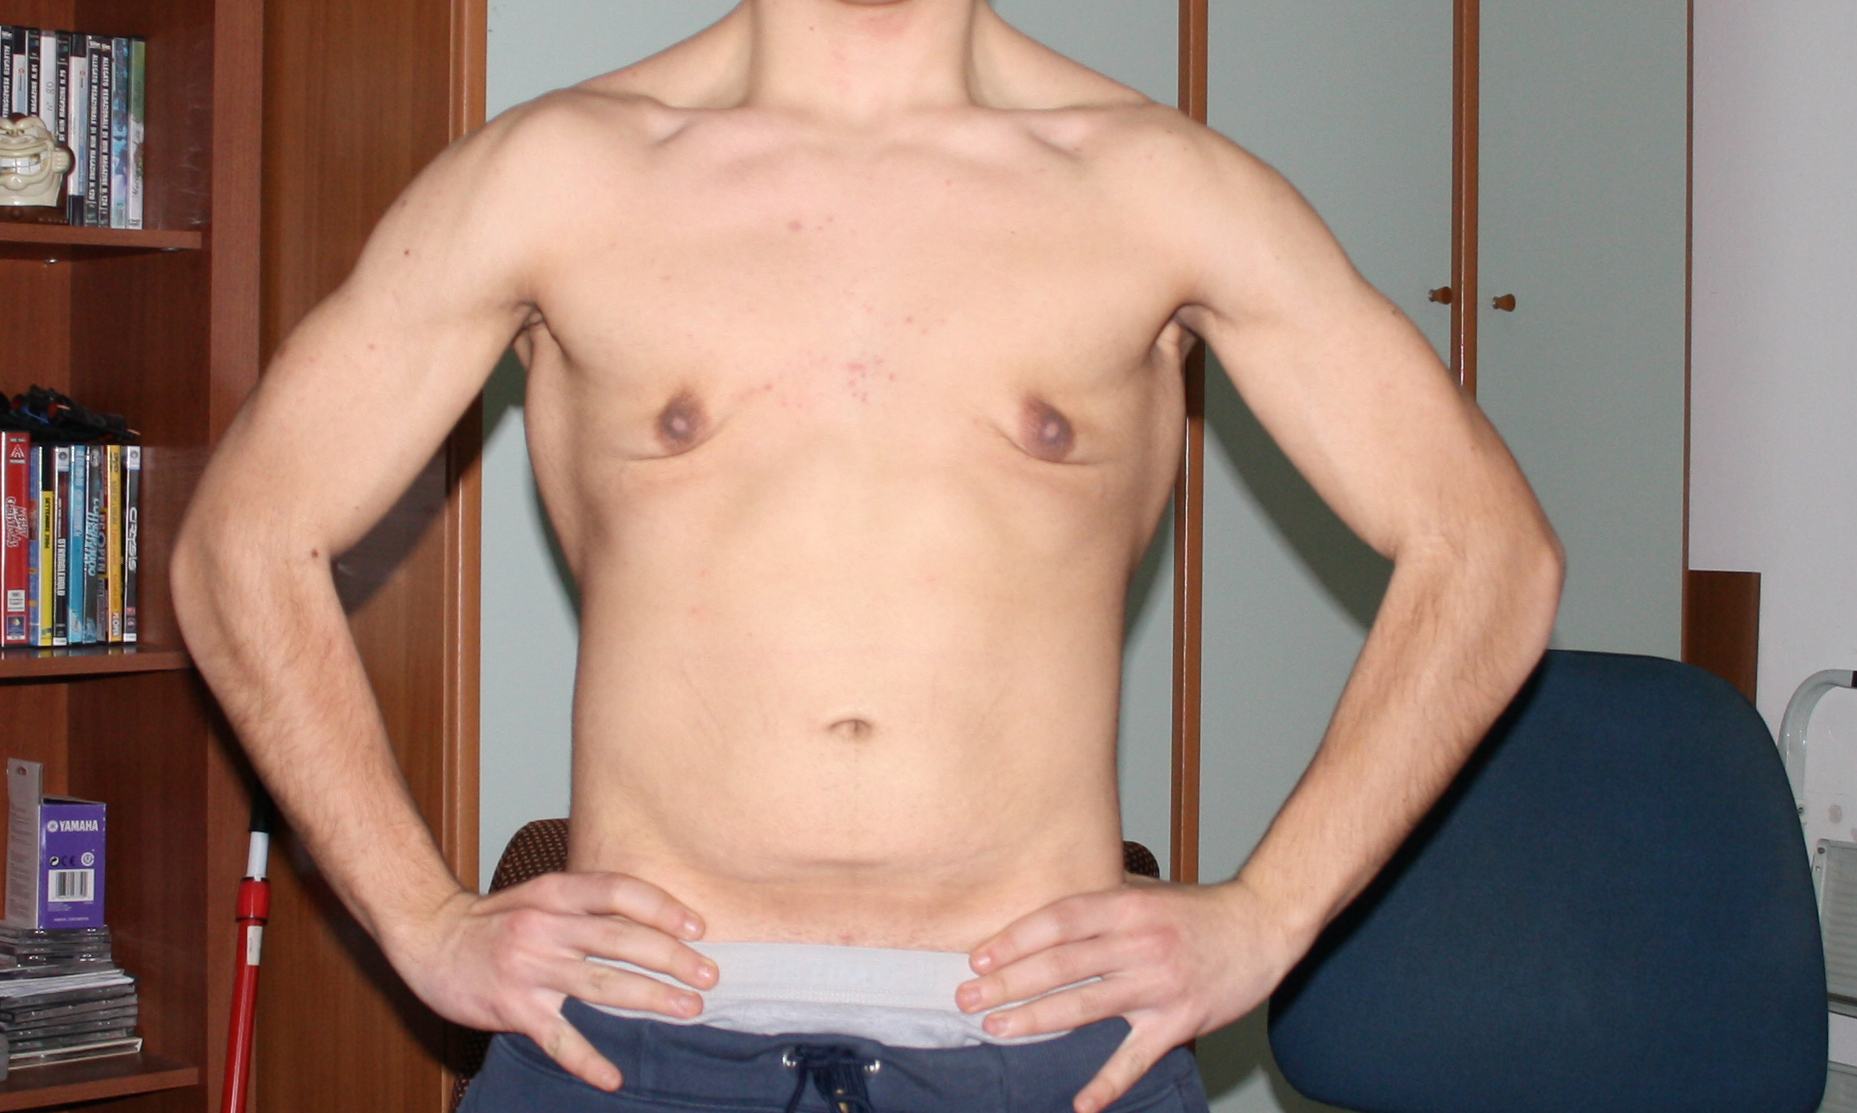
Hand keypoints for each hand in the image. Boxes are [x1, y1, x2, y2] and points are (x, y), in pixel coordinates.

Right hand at [383, 872, 719, 1090]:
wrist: (429, 936)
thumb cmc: (496, 918)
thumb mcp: (540, 894)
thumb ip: (587, 904)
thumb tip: (651, 919)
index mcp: (556, 893)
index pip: (619, 892)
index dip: (662, 907)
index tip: (698, 926)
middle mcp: (545, 926)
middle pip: (621, 939)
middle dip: (672, 957)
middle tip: (709, 975)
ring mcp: (529, 968)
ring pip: (601, 985)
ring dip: (650, 998)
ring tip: (688, 1009)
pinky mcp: (512, 1008)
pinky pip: (558, 1038)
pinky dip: (587, 1060)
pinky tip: (613, 1077)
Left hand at [959, 878, 1304, 1112]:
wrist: (1263, 926)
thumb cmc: (1197, 910)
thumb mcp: (1146, 890)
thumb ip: (1099, 896)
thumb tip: (1041, 893)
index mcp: (1127, 906)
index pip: (1059, 921)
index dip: (1015, 939)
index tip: (978, 957)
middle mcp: (1139, 944)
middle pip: (1062, 964)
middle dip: (1008, 983)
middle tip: (967, 998)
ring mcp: (1159, 985)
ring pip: (1086, 1006)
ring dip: (1036, 1020)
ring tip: (997, 1029)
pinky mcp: (1179, 1021)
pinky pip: (1136, 1057)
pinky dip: (1109, 1083)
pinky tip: (1081, 1103)